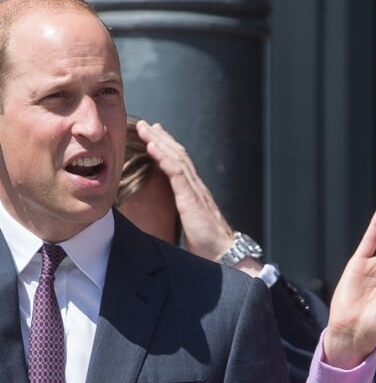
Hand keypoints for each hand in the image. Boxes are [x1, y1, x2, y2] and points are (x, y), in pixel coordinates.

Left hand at [135, 120, 235, 260]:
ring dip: (160, 141)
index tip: (154, 137)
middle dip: (162, 138)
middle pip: (178, 155)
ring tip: (146, 128)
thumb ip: (178, 221)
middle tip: (147, 124)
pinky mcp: (192, 199)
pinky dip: (164, 156)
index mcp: (195, 195)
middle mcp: (197, 188)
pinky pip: (177, 172)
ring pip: (177, 158)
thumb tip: (157, 227)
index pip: (180, 165)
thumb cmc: (207, 249)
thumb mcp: (188, 231)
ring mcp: (196, 191)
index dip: (167, 149)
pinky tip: (153, 146)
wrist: (223, 258)